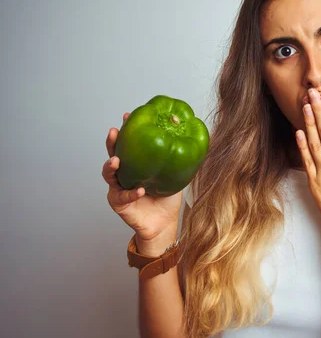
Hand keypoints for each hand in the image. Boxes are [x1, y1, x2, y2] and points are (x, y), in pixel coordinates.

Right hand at [102, 112, 182, 242]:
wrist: (164, 222)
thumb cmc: (167, 197)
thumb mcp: (175, 174)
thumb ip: (180, 158)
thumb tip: (196, 136)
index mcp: (136, 163)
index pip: (129, 143)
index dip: (127, 129)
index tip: (128, 116)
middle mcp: (124, 172)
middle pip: (112, 153)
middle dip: (112, 142)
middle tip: (115, 132)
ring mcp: (118, 187)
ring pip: (109, 173)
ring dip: (111, 165)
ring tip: (117, 160)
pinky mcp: (118, 202)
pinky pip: (122, 196)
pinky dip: (130, 192)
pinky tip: (138, 189)